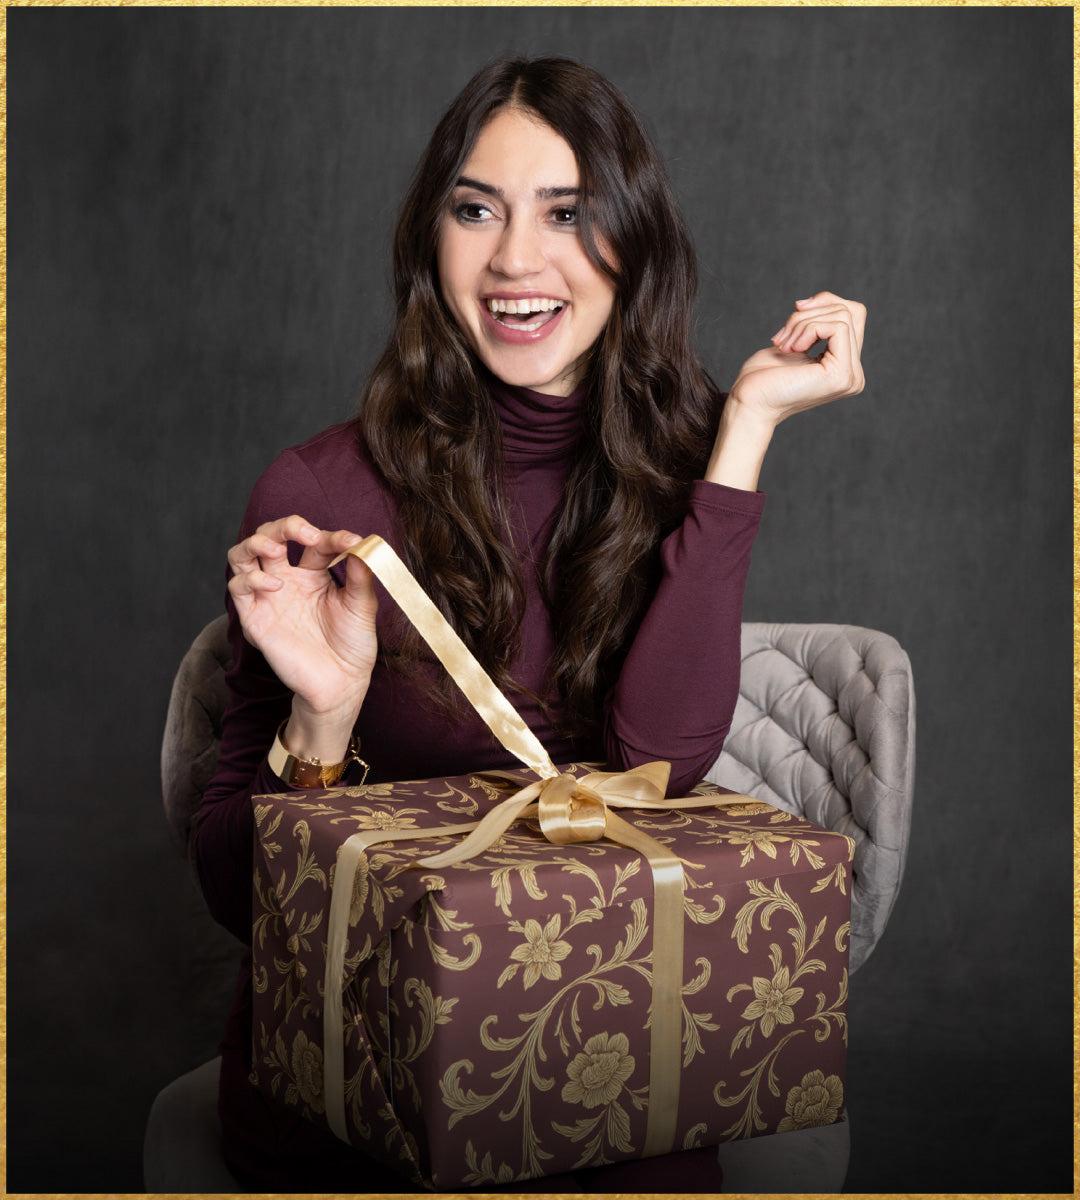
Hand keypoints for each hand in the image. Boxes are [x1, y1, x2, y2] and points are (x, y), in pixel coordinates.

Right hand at [227, 515, 377, 724]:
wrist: (341, 684)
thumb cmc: (353, 645)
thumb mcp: (362, 606)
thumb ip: (361, 575)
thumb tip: (364, 543)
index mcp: (315, 573)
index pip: (316, 541)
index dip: (333, 536)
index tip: (352, 541)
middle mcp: (289, 579)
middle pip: (272, 536)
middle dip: (285, 526)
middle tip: (307, 533)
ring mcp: (269, 596)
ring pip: (245, 554)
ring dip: (256, 542)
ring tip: (276, 547)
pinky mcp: (255, 616)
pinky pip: (239, 587)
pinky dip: (253, 578)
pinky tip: (276, 584)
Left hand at [727, 291, 866, 427]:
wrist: (749, 402)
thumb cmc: (762, 377)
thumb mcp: (794, 341)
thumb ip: (816, 323)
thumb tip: (824, 299)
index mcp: (844, 368)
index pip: (853, 315)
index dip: (825, 301)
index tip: (796, 308)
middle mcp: (854, 375)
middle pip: (850, 312)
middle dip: (809, 313)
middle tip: (782, 335)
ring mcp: (851, 377)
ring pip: (842, 317)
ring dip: (802, 323)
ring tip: (783, 344)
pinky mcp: (841, 375)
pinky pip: (837, 327)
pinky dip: (808, 329)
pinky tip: (791, 348)